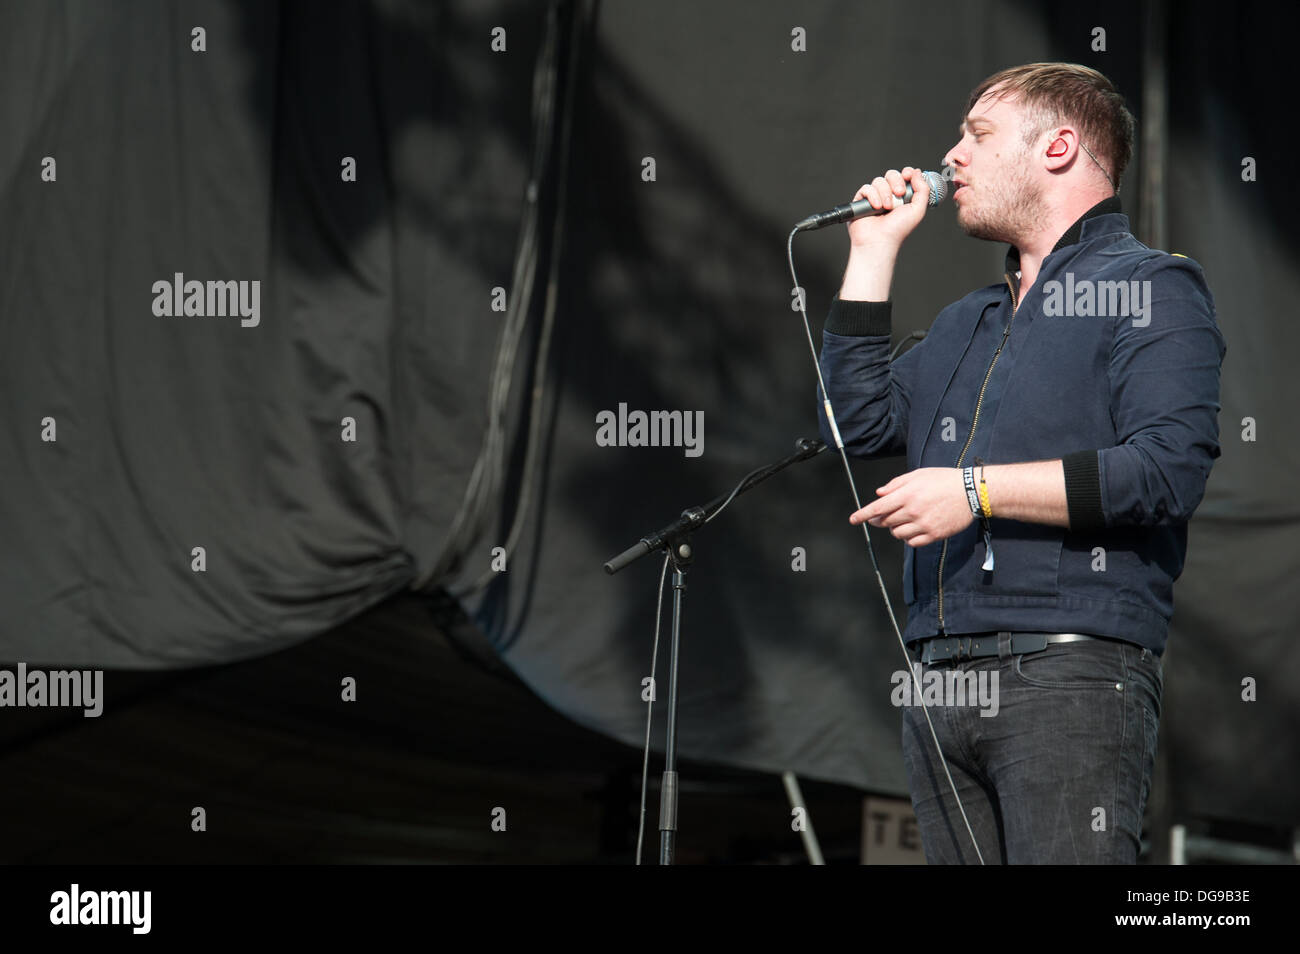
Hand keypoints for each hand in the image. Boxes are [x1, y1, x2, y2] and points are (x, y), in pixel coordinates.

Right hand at [846, 166, 930, 250]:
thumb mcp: (918, 209)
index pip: (904, 176)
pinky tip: (876, 208)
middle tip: (899, 194)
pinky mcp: (861, 201)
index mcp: (902, 196)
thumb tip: (917, 172)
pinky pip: (866, 188)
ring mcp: (874, 198)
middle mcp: (889, 195)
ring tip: (886, 207)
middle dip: (896, 181)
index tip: (908, 175)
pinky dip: (872, 196)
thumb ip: (922, 189)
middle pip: (891, 174)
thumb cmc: (898, 230)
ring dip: (885, 193)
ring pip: (879, 181)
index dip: (907, 172)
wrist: (880, 241)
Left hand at [850, 467, 972, 546]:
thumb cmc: (944, 480)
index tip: (853, 519)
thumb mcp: (918, 475)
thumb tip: (879, 494)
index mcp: (907, 494)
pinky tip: (914, 528)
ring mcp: (923, 525)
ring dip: (895, 528)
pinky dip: (908, 538)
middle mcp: (913, 511)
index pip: (877, 508)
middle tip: (886, 514)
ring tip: (906, 519)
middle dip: (880, 519)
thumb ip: (896, 484)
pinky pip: (912, 542)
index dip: (862, 514)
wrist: (971, 492)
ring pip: (897, 533)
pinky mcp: (933, 535)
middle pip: (885, 522)